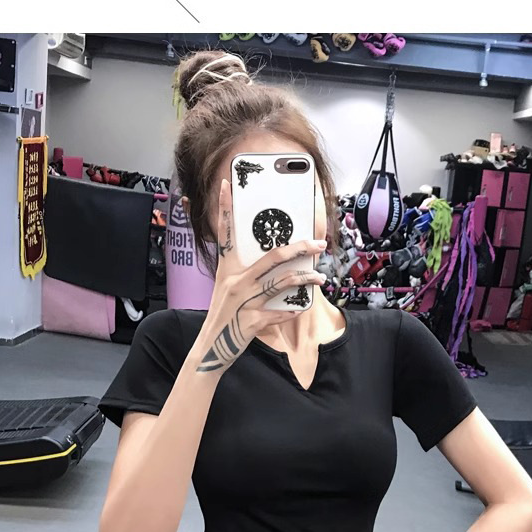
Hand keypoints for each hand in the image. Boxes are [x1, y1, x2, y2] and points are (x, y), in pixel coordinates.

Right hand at [193, 178, 326, 375]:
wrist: (211, 347)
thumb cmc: (225, 315)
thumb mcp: (228, 289)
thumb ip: (248, 274)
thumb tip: (276, 264)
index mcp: (226, 269)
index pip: (225, 233)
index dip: (226, 208)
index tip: (228, 184)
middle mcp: (234, 281)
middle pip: (272, 257)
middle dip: (299, 248)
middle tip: (319, 243)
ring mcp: (242, 301)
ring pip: (281, 283)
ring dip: (305, 279)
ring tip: (320, 277)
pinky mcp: (250, 321)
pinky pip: (279, 312)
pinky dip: (293, 310)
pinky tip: (302, 307)